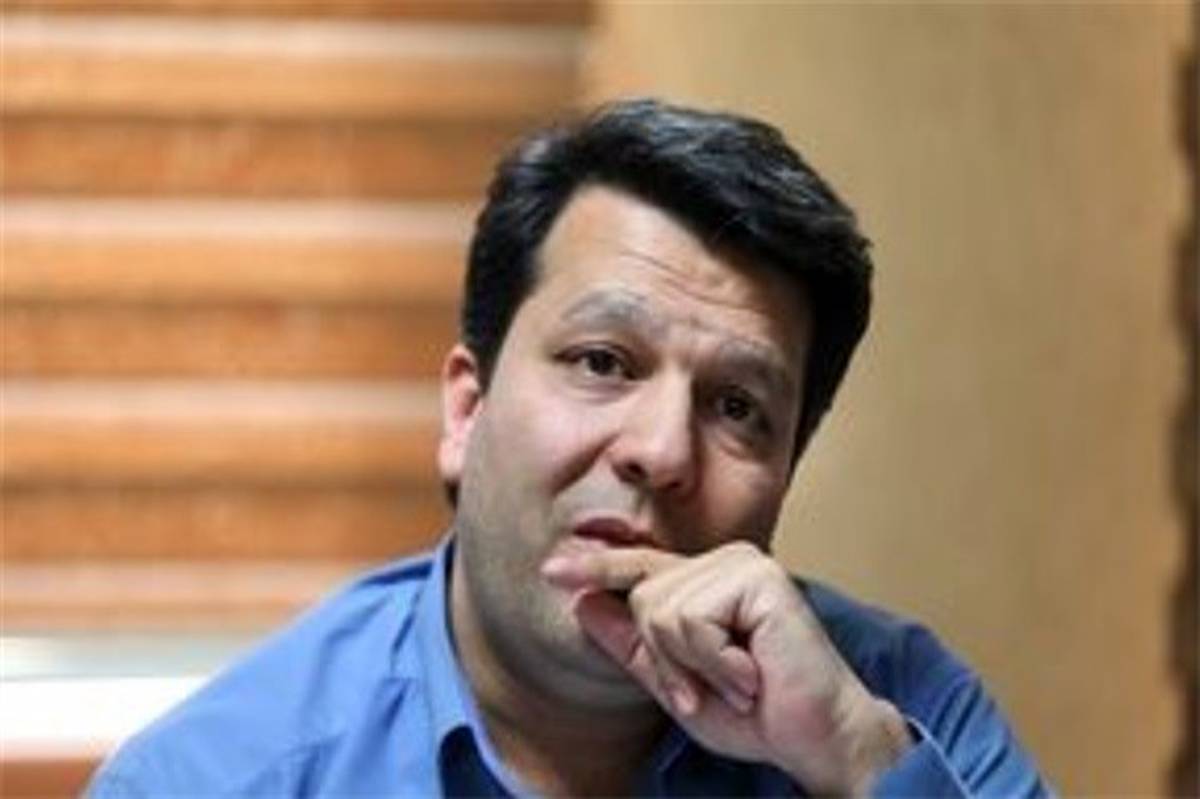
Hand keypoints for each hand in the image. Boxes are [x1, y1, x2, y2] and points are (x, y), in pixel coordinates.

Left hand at [541, 541, 911, 794]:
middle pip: (644, 599)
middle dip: (667, 660)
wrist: (814, 738)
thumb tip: (582, 603)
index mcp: (706, 582)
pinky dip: (713, 662)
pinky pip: (691, 620)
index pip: (640, 570)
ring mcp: (742, 564)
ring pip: (661, 610)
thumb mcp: (675, 683)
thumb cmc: (755, 715)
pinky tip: (749, 675)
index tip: (552, 570)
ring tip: (735, 683)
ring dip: (691, 665)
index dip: (597, 568)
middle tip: (710, 689)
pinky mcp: (758, 578)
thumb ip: (632, 645)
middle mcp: (723, 562)